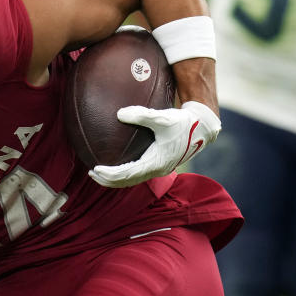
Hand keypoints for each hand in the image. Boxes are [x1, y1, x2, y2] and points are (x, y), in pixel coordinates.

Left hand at [89, 101, 220, 187]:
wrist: (203, 127)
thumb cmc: (184, 122)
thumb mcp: (163, 117)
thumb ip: (142, 115)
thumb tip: (119, 114)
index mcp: (157, 163)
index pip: (127, 174)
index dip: (109, 174)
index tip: (95, 169)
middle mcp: (157, 170)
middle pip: (127, 182)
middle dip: (107, 180)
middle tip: (91, 172)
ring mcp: (159, 169)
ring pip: (132, 180)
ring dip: (114, 179)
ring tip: (98, 172)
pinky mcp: (159, 164)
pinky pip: (137, 174)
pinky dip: (124, 173)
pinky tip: (115, 164)